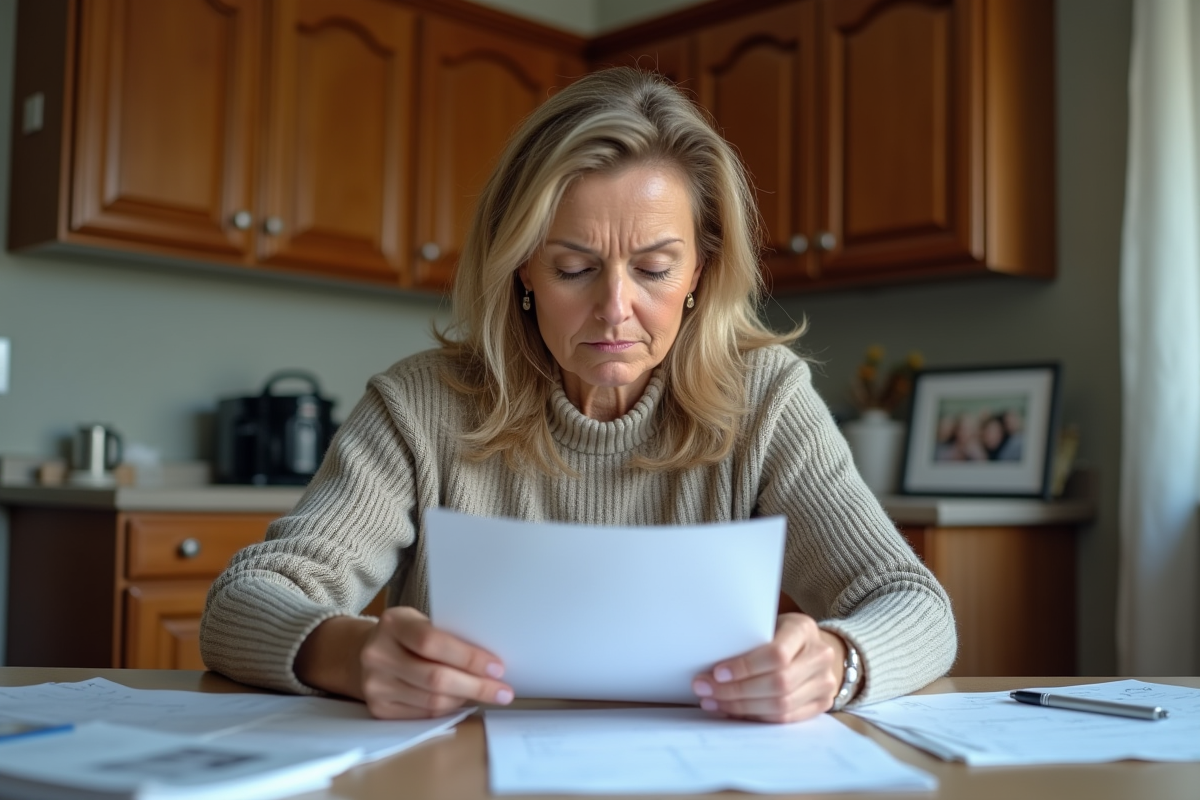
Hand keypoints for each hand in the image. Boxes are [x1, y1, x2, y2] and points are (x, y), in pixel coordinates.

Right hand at [295, 607, 513, 718]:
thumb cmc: (404, 634)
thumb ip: (446, 634)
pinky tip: (462, 700)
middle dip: (476, 686)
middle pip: (435, 678)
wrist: (362, 653)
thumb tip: (490, 659)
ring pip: (432, 701)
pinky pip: (423, 714)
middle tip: (503, 690)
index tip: (497, 666)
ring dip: (465, 699)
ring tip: (487, 693)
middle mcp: (377, 655)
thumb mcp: (418, 621)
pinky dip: (448, 709)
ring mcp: (375, 685)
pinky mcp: (378, 709)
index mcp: (392, 623)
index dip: (468, 657)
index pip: (433, 642)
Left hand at [691, 612, 846, 722]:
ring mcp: (825, 683)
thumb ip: (747, 639)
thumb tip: (709, 665)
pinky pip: (786, 718)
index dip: (745, 667)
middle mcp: (820, 657)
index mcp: (803, 629)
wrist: (814, 646)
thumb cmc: (780, 632)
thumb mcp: (766, 624)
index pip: (776, 654)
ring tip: (714, 702)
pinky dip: (755, 717)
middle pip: (778, 684)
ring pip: (781, 705)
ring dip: (741, 707)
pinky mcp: (821, 704)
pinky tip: (733, 711)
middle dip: (736, 691)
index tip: (717, 673)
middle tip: (706, 690)